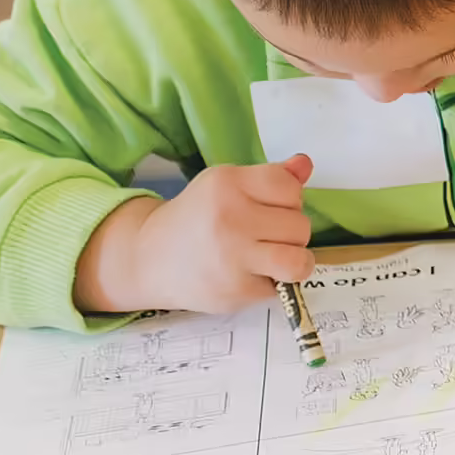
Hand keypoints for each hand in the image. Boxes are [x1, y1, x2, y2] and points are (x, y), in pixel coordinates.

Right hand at [76, 155, 315, 313]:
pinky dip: (274, 282)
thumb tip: (305, 164)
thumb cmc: (197, 218)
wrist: (149, 258)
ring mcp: (232, 256)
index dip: (289, 198)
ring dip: (294, 260)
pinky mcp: (235, 290)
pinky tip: (252, 274)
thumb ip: (271, 177)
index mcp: (227, 183)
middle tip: (264, 235)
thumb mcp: (226, 186)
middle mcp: (229, 217)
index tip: (270, 207)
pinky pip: (282, 286)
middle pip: (300, 225)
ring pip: (299, 259)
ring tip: (275, 257)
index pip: (289, 186)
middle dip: (290, 231)